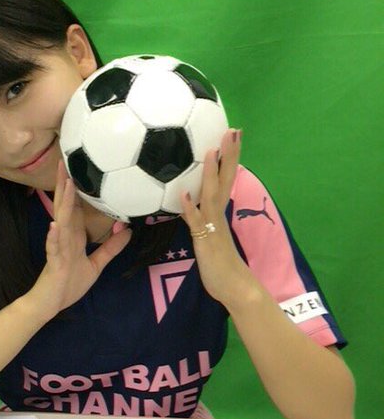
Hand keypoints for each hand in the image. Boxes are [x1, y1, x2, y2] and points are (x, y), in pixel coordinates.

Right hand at [26, 161, 131, 320]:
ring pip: (61, 221)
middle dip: (65, 185)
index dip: (77, 189)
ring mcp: (57, 248)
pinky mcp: (54, 262)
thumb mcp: (96, 265)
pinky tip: (54, 225)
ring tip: (64, 184)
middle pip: (65, 207)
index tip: (79, 168)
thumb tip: (128, 230)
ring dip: (62, 203)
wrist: (50, 304)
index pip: (76, 208)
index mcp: (73, 236)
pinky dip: (53, 237)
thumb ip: (110, 248)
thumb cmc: (69, 284)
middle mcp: (64, 237)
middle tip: (64, 161)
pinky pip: (53, 247)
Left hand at [179, 129, 251, 306]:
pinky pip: (196, 222)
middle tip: (233, 130)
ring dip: (209, 173)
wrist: (236, 288)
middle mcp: (219, 214)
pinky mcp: (205, 241)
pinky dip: (190, 207)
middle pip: (224, 179)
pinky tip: (183, 193)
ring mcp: (213, 226)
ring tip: (210, 150)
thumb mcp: (211, 236)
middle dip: (228, 155)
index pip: (225, 178)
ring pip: (211, 195)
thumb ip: (203, 218)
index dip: (229, 157)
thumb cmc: (222, 264)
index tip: (232, 135)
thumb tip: (194, 202)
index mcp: (220, 212)